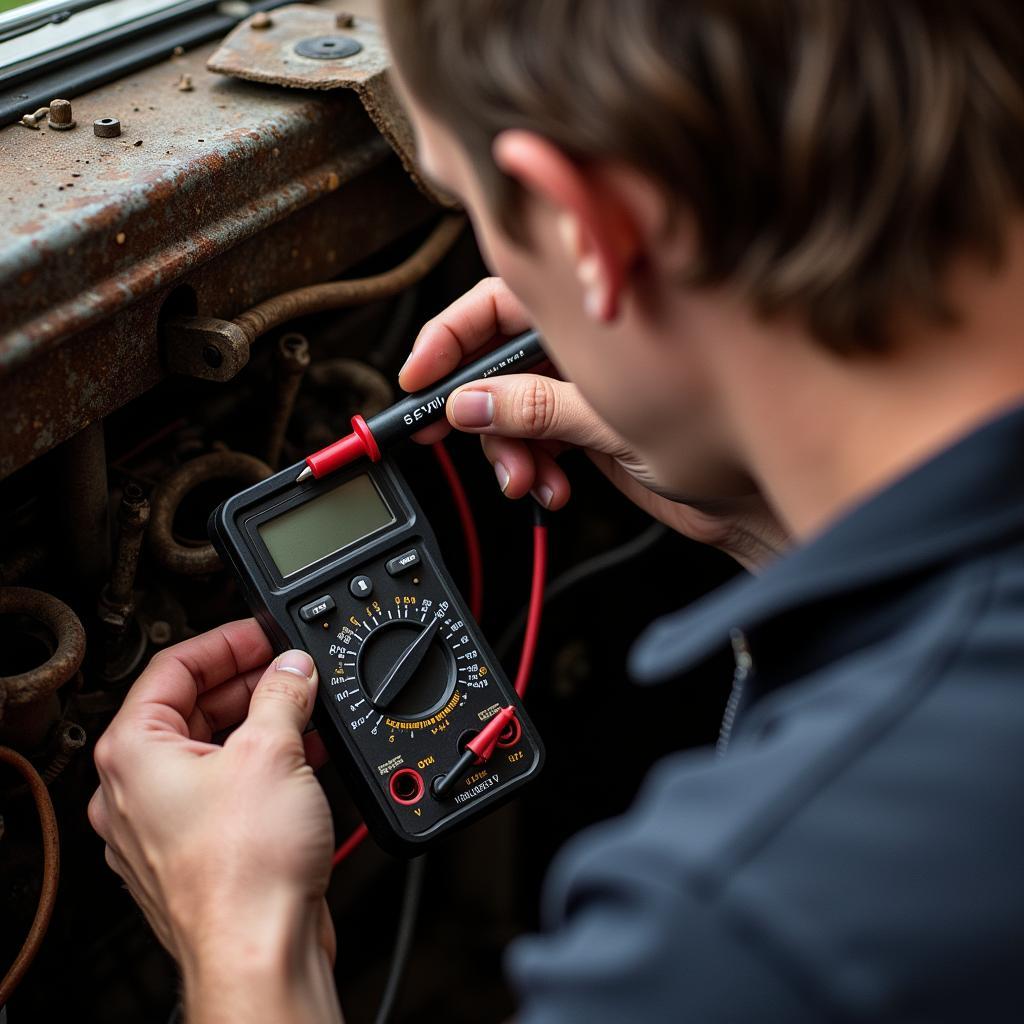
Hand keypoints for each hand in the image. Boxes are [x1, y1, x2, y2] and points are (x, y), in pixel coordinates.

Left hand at [89, 620, 342, 1023]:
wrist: (261, 951)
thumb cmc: (244, 871)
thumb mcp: (273, 751)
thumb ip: (284, 694)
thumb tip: (292, 668)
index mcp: (133, 753)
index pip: (173, 667)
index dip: (226, 642)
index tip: (263, 634)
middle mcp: (138, 789)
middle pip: (192, 708)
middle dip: (249, 683)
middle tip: (292, 670)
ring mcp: (165, 825)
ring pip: (212, 749)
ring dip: (261, 722)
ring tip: (306, 708)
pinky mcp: (199, 851)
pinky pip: (226, 788)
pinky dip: (262, 764)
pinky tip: (304, 755)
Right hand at [400, 278, 786, 570]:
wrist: (761, 494)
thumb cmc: (728, 431)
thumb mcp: (614, 420)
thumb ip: (535, 409)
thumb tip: (469, 404)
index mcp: (593, 311)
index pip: (498, 303)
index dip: (450, 337)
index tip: (418, 378)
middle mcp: (586, 341)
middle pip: (496, 358)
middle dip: (472, 404)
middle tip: (448, 436)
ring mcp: (588, 383)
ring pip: (510, 404)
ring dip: (504, 445)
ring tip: (525, 478)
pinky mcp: (590, 425)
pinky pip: (535, 436)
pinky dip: (530, 463)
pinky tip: (548, 485)